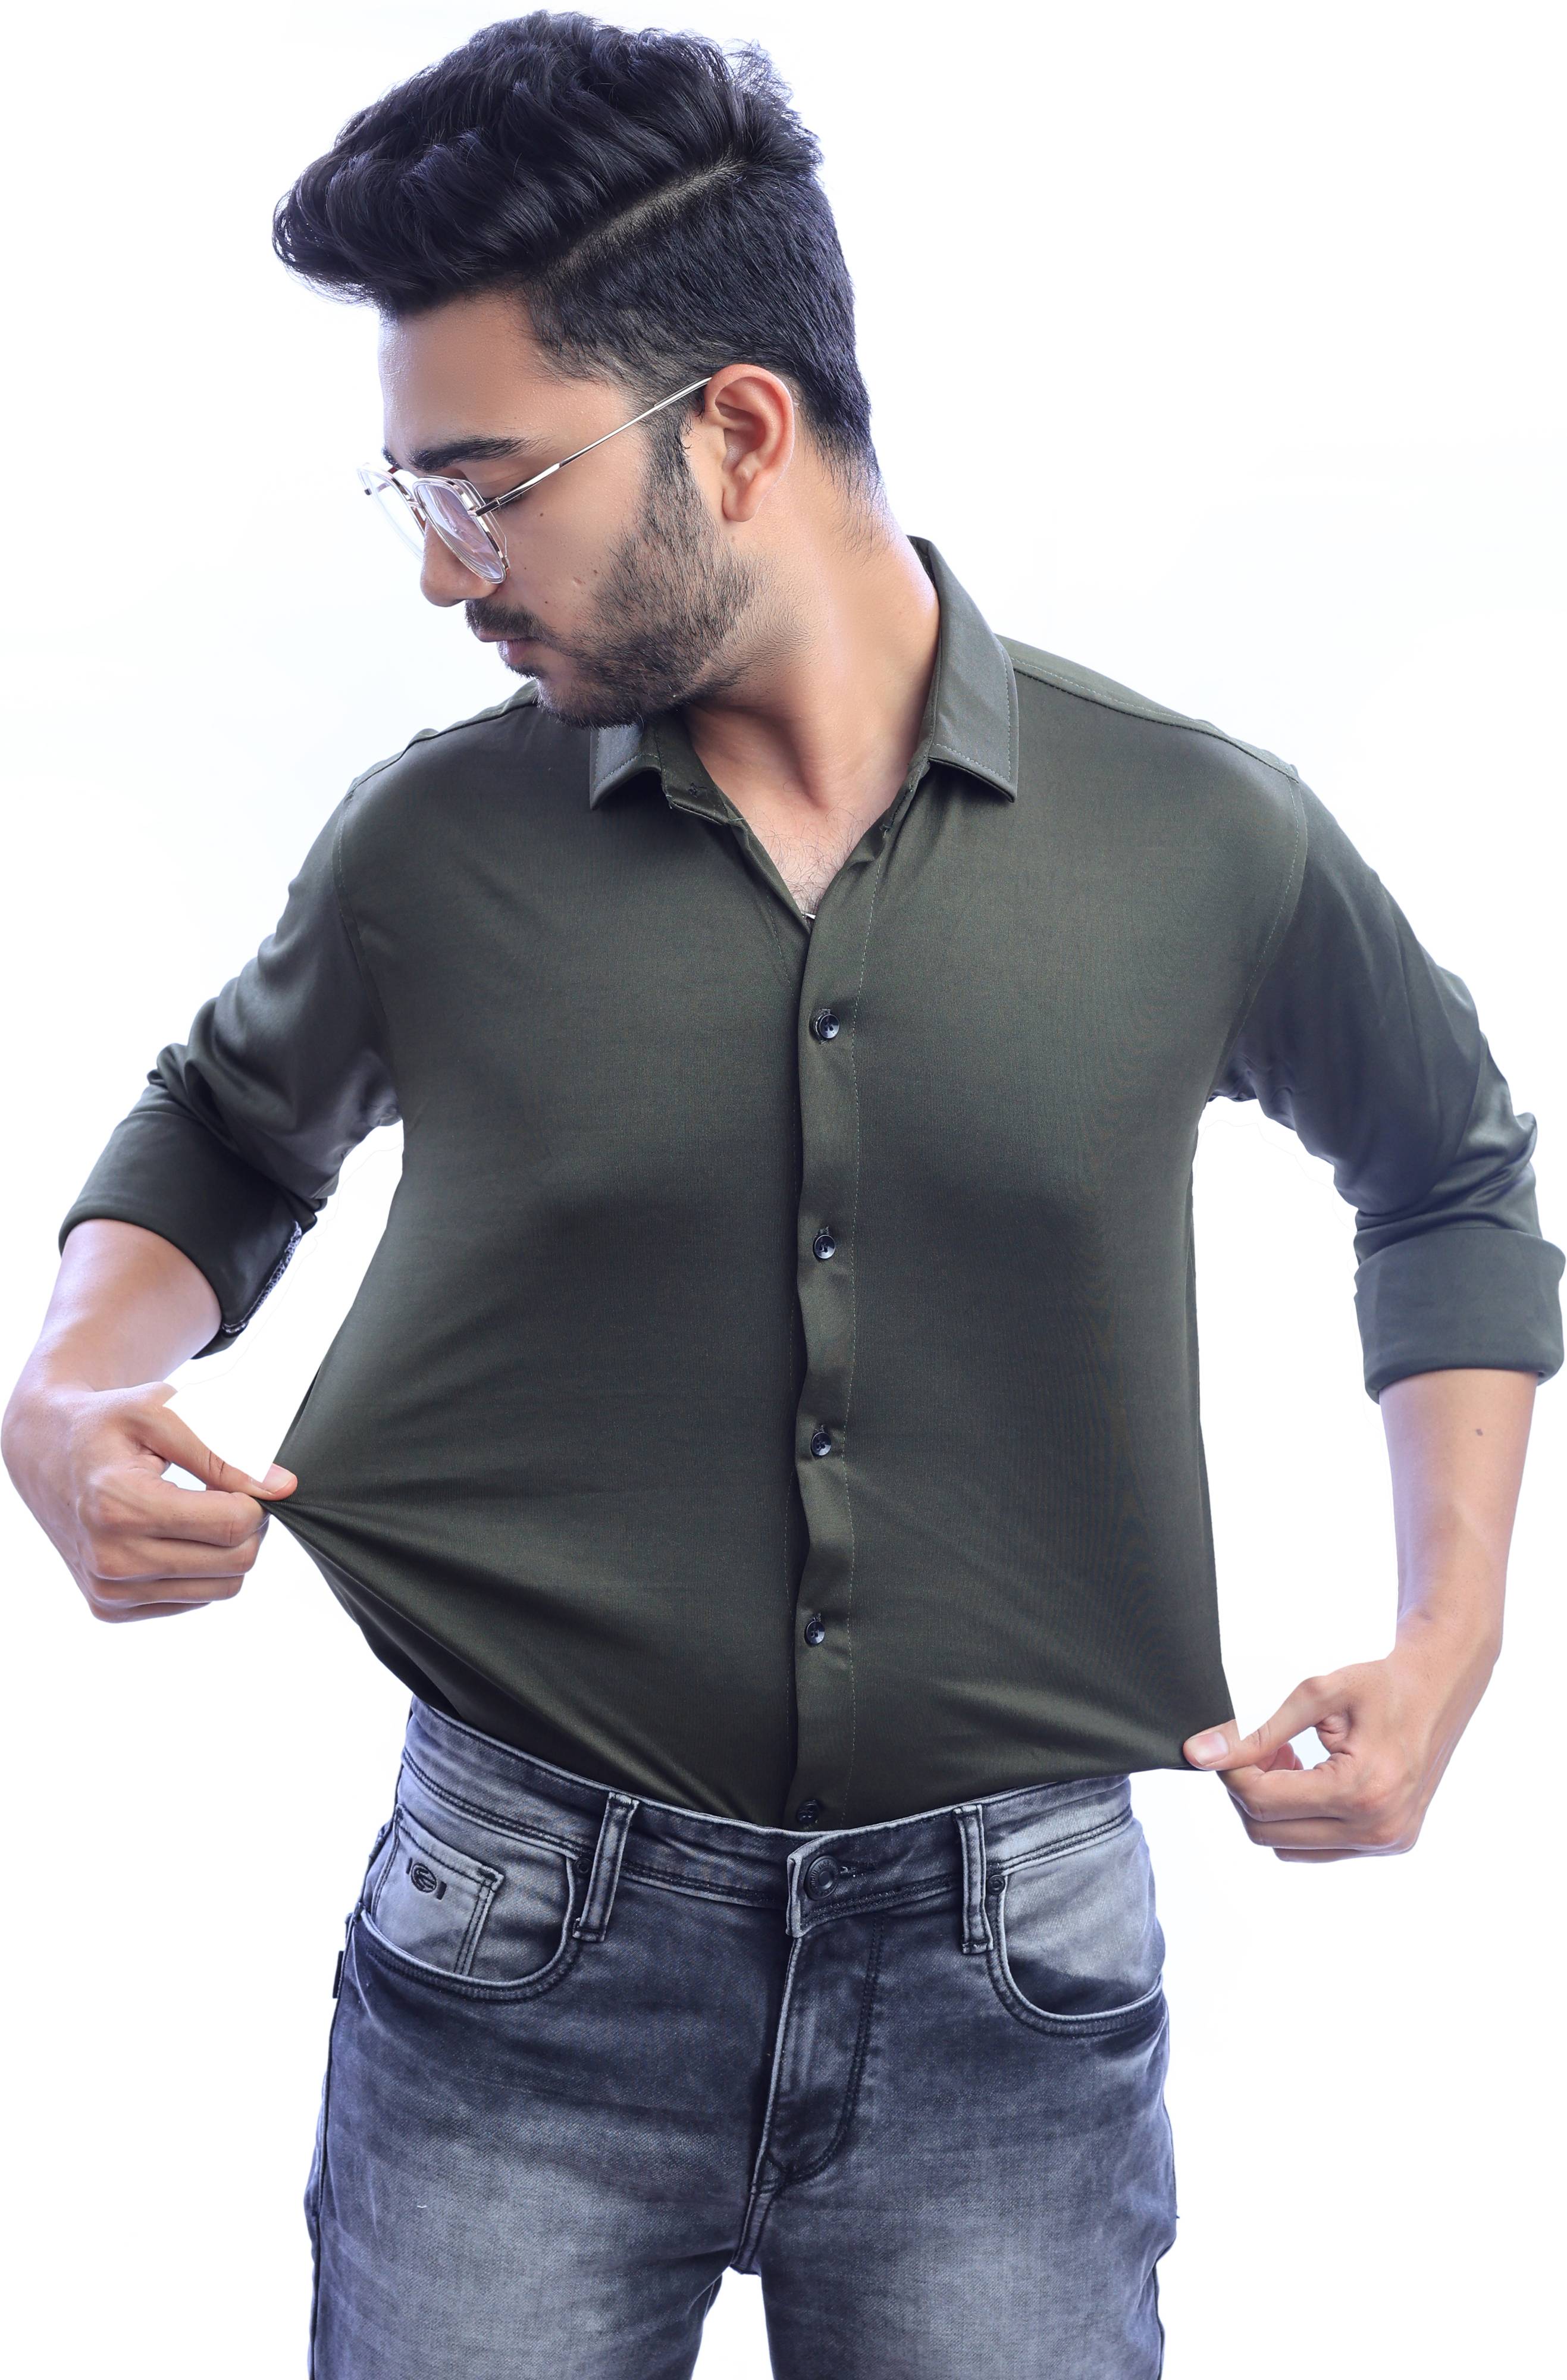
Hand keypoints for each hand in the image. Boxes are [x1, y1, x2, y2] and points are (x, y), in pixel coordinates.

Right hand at [3, 1376, 295, 1622]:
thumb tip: (283, 1488)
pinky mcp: (110, 1609)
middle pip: (235, 1562)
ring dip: (227, 1551)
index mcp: (119, 1506)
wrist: (45, 1452)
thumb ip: (226, 1454)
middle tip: (228, 1495)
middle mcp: (110, 1559)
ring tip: (199, 1513)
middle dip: (249, 1527)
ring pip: (221, 1589)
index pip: (232, 1524)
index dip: (255, 1500)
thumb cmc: (106, 1425)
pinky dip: (200, 1570)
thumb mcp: (161, 1415)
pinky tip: (172, 1536)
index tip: (240, 1478)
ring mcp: (108, 1591)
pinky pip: (194, 1600)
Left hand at [1180, 1623, 1497, 1859]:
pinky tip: (1308, 1776)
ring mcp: (1385, 1843)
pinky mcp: (1389, 1844)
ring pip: (1286, 1847)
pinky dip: (1298, 1818)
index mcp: (1361, 1792)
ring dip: (1272, 1807)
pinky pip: (1316, 1847)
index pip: (1262, 1801)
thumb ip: (1257, 1730)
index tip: (1231, 1740)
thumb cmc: (1382, 1686)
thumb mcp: (1318, 1694)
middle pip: (1267, 1832)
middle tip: (1257, 1747)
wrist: (1439, 1691)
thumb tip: (1198, 1754)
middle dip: (1249, 1789)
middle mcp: (1377, 1829)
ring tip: (1287, 1758)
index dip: (1233, 1770)